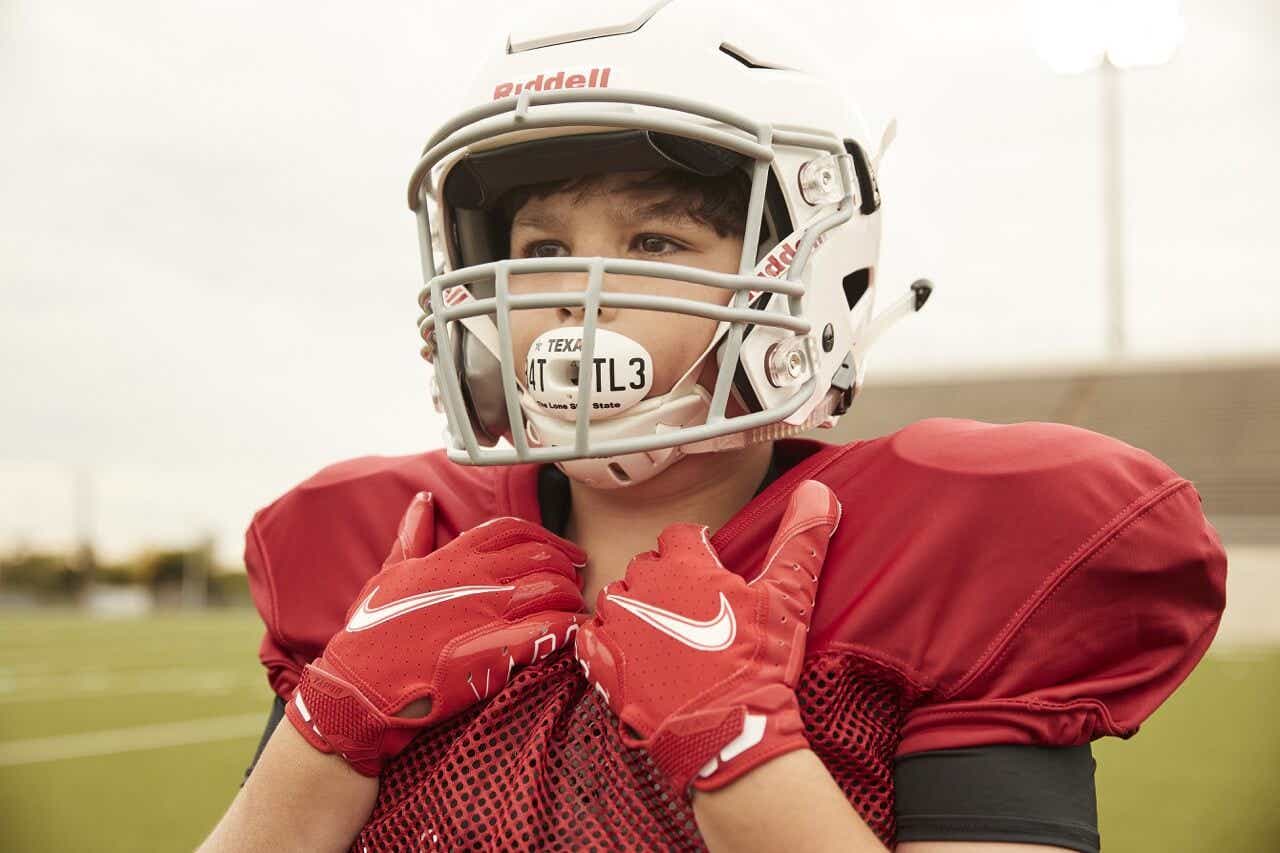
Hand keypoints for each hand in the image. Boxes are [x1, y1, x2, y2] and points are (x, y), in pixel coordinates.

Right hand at [285, 491, 588, 775]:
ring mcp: (486, 614)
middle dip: (565, 567)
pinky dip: (566, 627)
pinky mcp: (494, 652)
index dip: (547, 537)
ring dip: (570, 597)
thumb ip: (412, 536)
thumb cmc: (371, 632)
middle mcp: (474, 579)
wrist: (359, 687)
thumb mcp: (389, 574)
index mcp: (452, 558)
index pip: (512, 529)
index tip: (566, 553)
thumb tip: (423, 501)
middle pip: (540, 556)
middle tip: (574, 582)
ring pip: (551, 589)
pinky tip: (570, 633)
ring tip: (574, 609)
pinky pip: (548, 629)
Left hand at [574, 479, 840, 795]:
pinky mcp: (603, 663)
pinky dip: (607, 640)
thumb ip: (800, 542)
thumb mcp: (787, 598)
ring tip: (664, 630)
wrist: (729, 730)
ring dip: (636, 606)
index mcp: (683, 565)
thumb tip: (818, 492)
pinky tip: (630, 652)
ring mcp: (618, 625)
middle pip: (646, 565)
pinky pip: (591, 637)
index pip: (679, 534)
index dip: (695, 548)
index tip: (709, 564)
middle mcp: (642, 586)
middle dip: (666, 578)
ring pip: (617, 597)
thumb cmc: (758, 662)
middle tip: (693, 606)